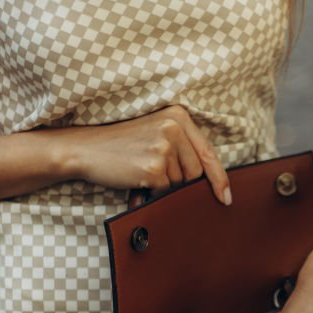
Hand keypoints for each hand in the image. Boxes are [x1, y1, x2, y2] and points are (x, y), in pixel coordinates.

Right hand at [53, 104, 231, 204]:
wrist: (86, 149)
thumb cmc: (121, 145)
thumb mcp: (155, 134)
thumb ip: (182, 147)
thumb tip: (210, 179)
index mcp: (178, 115)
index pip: (208, 152)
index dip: (219, 178)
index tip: (226, 197)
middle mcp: (174, 128)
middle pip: (196, 172)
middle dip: (180, 181)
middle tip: (153, 172)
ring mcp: (164, 147)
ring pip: (180, 182)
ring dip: (163, 185)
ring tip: (140, 172)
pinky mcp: (154, 167)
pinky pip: (165, 191)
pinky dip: (152, 192)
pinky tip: (135, 180)